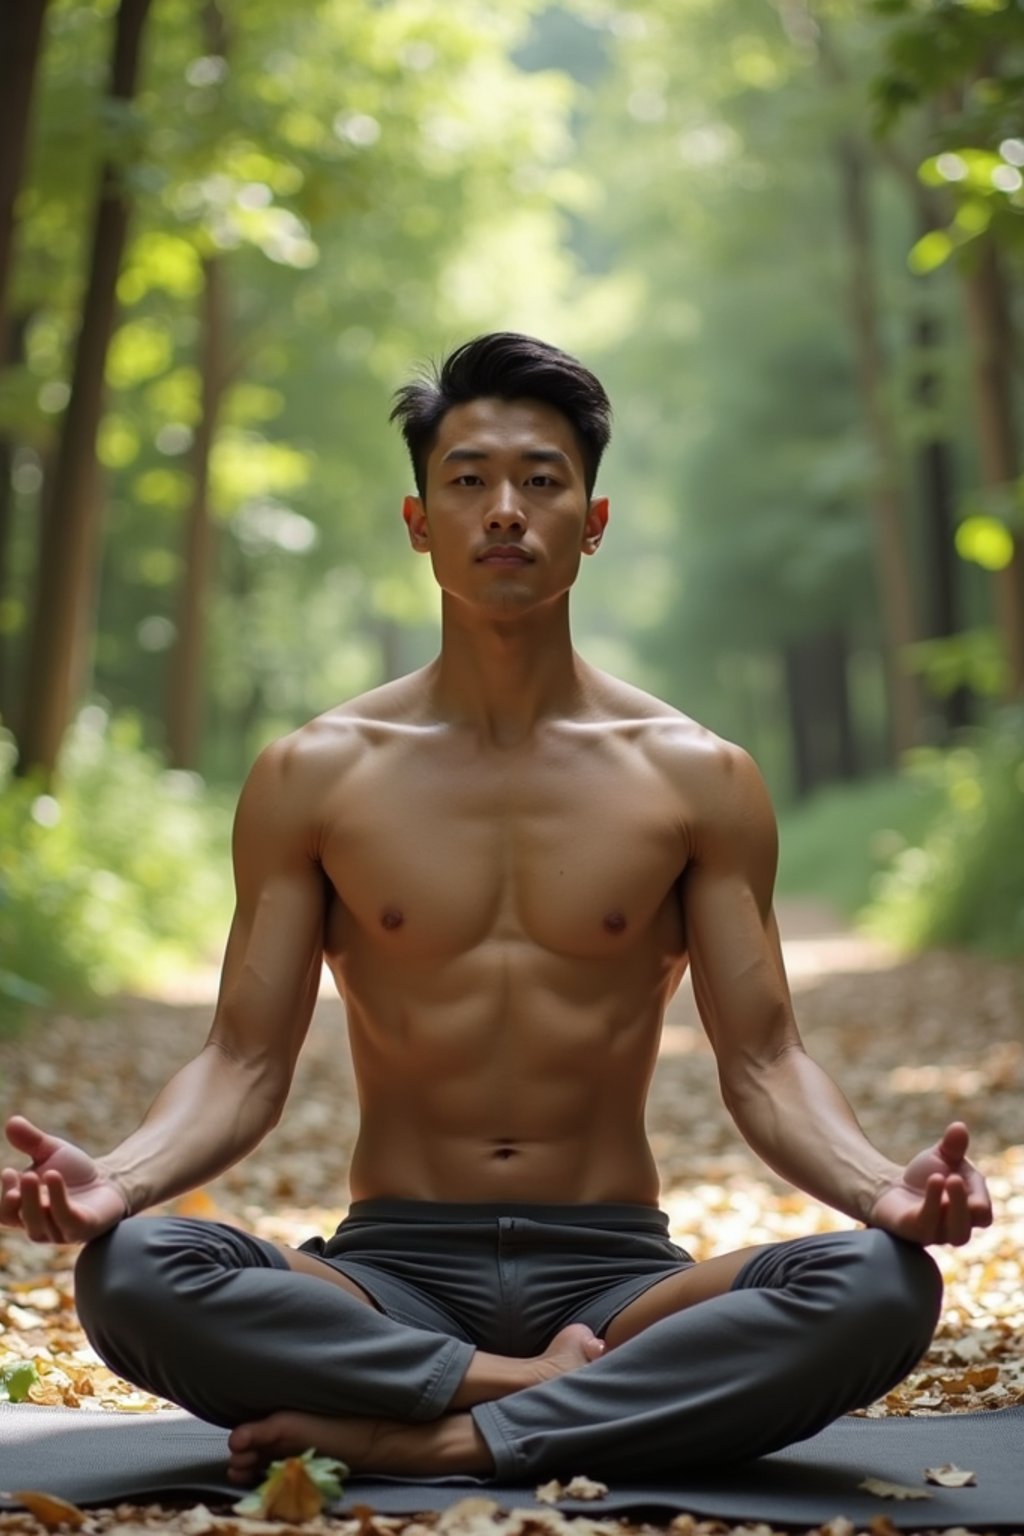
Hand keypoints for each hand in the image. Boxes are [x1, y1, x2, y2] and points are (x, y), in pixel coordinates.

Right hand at [1, 1116, 127, 1242]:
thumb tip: (12, 1121)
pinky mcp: (83, 1228)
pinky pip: (66, 1219)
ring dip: (32, 1201)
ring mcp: (60, 1231)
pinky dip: (57, 1199)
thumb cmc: (75, 1171)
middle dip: (14, 1201)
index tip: (8, 1171)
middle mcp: (39, 1225)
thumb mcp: (51, 1151)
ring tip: (34, 1174)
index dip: (2, 1197)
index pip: (4, 1213)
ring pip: (37, 1225)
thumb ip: (31, 1140)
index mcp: (24, 1211)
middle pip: (18, 1219)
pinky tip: (54, 1177)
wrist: (111, 1181)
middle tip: (19, 1175)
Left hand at [869, 1122, 992, 1246]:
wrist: (889, 1188)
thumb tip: (959, 1127)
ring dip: (954, 1206)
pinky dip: (932, 1202)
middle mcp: (956, 1226)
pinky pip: (927, 1224)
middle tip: (955, 1178)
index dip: (980, 1195)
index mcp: (968, 1210)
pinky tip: (932, 1180)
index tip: (961, 1170)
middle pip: (974, 1225)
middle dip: (966, 1202)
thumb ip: (953, 1145)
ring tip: (940, 1177)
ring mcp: (936, 1233)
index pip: (983, 1212)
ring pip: (957, 1233)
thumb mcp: (941, 1156)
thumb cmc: (923, 1175)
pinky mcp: (913, 1231)